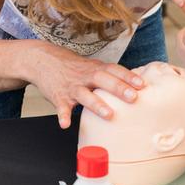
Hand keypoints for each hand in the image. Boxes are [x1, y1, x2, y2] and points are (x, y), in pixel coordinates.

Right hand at [29, 43, 145, 128]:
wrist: (42, 60)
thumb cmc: (73, 67)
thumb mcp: (91, 66)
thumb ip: (109, 75)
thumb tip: (133, 86)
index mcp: (95, 68)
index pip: (114, 70)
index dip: (128, 76)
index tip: (142, 84)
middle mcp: (85, 76)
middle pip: (102, 80)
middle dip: (118, 88)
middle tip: (133, 97)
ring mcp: (71, 87)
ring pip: (84, 95)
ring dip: (96, 104)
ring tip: (109, 115)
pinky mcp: (58, 96)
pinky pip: (61, 107)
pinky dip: (62, 115)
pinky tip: (66, 124)